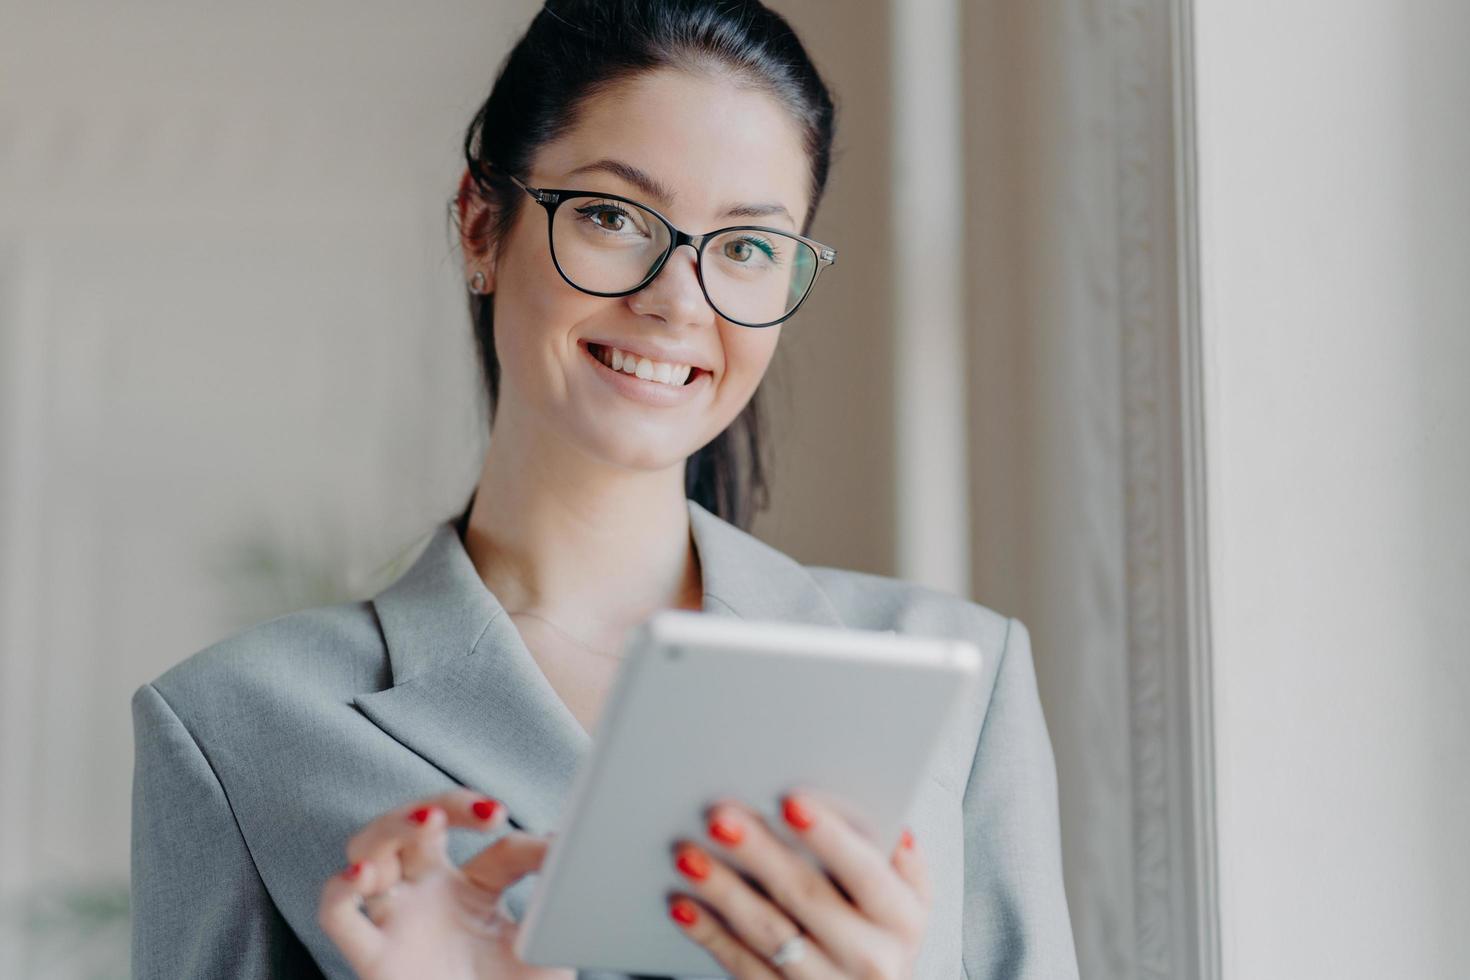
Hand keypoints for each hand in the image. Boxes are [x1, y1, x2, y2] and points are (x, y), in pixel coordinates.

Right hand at [317, 788, 573, 979]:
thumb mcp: (545, 943)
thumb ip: (556, 896)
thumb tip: (570, 845)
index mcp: (473, 890)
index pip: (493, 847)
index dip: (527, 844)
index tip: (556, 849)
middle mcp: (429, 896)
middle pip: (413, 825)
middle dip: (442, 804)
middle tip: (483, 811)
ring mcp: (399, 921)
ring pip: (367, 851)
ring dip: (390, 828)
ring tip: (427, 824)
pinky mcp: (374, 958)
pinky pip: (337, 916)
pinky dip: (339, 890)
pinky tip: (363, 877)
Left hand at [666, 793, 929, 977]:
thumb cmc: (884, 939)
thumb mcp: (910, 902)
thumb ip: (899, 860)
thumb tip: (885, 819)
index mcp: (900, 920)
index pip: (864, 873)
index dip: (829, 837)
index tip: (791, 803)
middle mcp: (868, 957)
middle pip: (806, 896)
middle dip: (759, 853)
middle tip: (721, 819)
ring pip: (767, 932)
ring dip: (724, 890)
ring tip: (690, 856)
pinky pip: (742, 966)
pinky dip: (709, 933)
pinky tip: (685, 905)